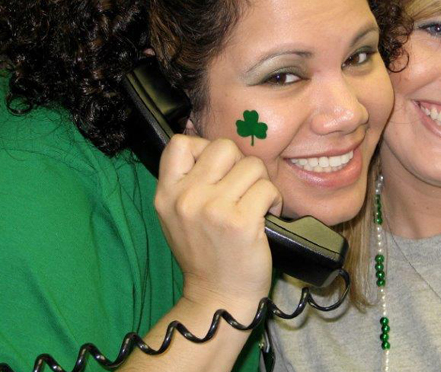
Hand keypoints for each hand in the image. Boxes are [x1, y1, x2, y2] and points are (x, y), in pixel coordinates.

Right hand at [154, 135, 282, 317]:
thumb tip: (217, 148)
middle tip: (242, 189)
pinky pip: (268, 187)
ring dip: (261, 183)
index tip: (218, 171)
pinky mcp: (241, 221)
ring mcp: (213, 208)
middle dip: (240, 164)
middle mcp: (186, 198)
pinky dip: (274, 199)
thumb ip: (189, 181)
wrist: (218, 297)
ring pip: (251, 165)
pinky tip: (265, 215)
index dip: (205, 148)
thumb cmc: (204, 254)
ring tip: (255, 204)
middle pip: (224, 147)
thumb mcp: (179, 216)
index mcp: (166, 193)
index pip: (181, 143)